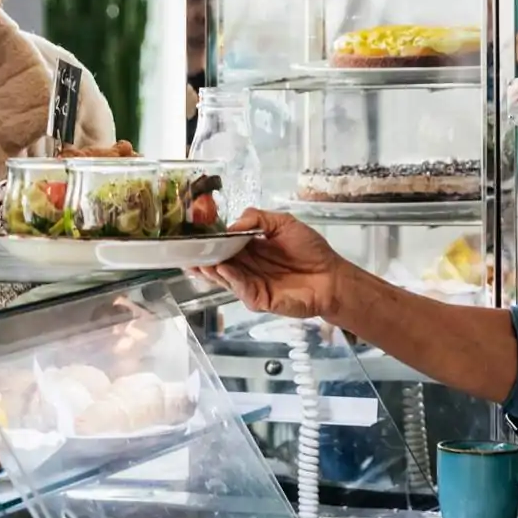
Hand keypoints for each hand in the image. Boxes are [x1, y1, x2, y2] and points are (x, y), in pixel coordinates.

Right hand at [191, 209, 353, 320]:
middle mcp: (247, 266)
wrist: (331, 277)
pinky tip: (223, 269)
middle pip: (219, 261)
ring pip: (225, 276)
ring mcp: (251, 283)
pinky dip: (230, 279)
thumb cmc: (311, 250)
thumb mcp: (283, 223)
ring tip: (199, 260)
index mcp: (251, 248)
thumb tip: (232, 224)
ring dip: (212, 269)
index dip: (210, 240)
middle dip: (203, 256)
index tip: (194, 235)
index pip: (225, 244)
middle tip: (186, 250)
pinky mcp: (258, 298)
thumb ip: (257, 219)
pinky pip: (240, 288)